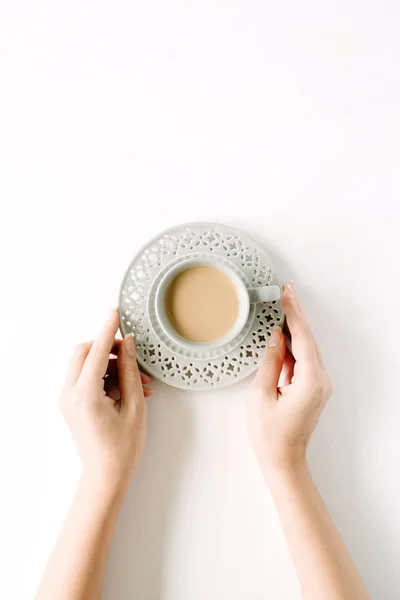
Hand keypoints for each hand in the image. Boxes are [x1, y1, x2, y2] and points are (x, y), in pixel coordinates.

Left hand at [59, 309, 151, 491]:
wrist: (105, 475)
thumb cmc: (122, 448)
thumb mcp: (134, 406)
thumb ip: (129, 370)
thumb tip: (128, 344)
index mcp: (85, 394)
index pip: (96, 351)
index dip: (108, 330)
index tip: (115, 313)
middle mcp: (69, 394)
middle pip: (83, 352)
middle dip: (107, 347)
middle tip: (130, 354)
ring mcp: (67, 399)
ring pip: (84, 364)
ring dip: (110, 364)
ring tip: (138, 380)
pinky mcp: (70, 403)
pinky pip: (84, 377)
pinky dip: (104, 376)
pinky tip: (127, 387)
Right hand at [247, 281, 332, 475]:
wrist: (283, 460)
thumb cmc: (270, 435)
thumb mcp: (260, 395)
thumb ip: (270, 363)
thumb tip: (275, 337)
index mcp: (310, 381)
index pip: (302, 338)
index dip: (293, 314)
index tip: (287, 294)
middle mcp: (321, 380)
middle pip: (308, 339)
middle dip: (296, 315)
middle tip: (286, 292)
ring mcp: (320, 384)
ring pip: (307, 348)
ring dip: (295, 329)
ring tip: (282, 307)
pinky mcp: (314, 388)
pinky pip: (304, 360)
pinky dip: (294, 345)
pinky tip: (282, 334)